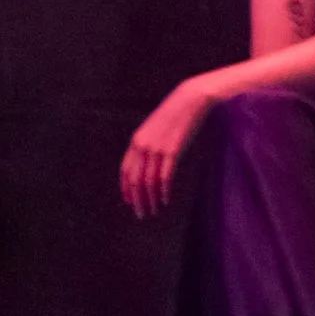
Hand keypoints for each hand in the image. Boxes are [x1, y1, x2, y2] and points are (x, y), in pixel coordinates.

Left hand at [121, 77, 220, 217]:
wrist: (188, 101)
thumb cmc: (173, 117)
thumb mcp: (154, 130)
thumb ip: (147, 145)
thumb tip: (145, 163)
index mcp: (136, 141)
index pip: (125, 171)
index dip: (126, 189)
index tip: (130, 203)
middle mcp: (142, 146)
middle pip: (135, 180)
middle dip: (137, 200)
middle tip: (142, 214)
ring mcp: (157, 148)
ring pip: (149, 182)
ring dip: (151, 199)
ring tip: (154, 211)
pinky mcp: (172, 151)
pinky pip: (165, 177)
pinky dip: (164, 191)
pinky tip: (166, 201)